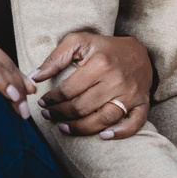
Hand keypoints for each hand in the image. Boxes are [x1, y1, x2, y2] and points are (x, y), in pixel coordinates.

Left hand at [31, 31, 152, 138]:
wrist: (139, 52)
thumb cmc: (105, 48)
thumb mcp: (79, 42)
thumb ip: (55, 58)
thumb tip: (34, 77)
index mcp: (100, 64)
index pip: (69, 90)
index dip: (52, 100)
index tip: (42, 103)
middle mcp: (116, 80)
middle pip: (83, 107)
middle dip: (61, 114)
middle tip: (49, 116)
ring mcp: (131, 94)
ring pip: (103, 119)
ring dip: (80, 128)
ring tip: (63, 128)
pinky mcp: (142, 103)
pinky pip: (134, 124)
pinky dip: (119, 133)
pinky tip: (102, 136)